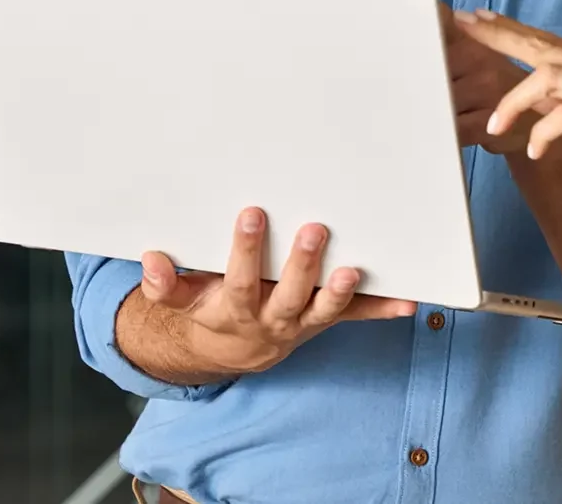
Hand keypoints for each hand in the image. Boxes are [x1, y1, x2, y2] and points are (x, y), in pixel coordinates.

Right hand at [138, 208, 415, 375]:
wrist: (234, 349)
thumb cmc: (211, 307)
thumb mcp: (182, 300)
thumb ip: (166, 284)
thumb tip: (151, 261)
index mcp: (235, 308)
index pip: (240, 279)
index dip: (244, 250)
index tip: (251, 213)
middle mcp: (273, 318)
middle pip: (288, 294)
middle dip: (301, 264)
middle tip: (315, 229)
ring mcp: (304, 322)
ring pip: (324, 310)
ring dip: (341, 292)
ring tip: (354, 270)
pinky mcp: (326, 320)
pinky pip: (357, 317)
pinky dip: (383, 310)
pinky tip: (410, 301)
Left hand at [440, 5, 554, 153]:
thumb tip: (532, 96)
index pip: (547, 38)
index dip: (509, 26)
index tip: (477, 16)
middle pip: (542, 45)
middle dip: (499, 36)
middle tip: (465, 26)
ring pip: (550, 76)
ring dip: (515, 100)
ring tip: (495, 126)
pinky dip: (544, 131)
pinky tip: (534, 150)